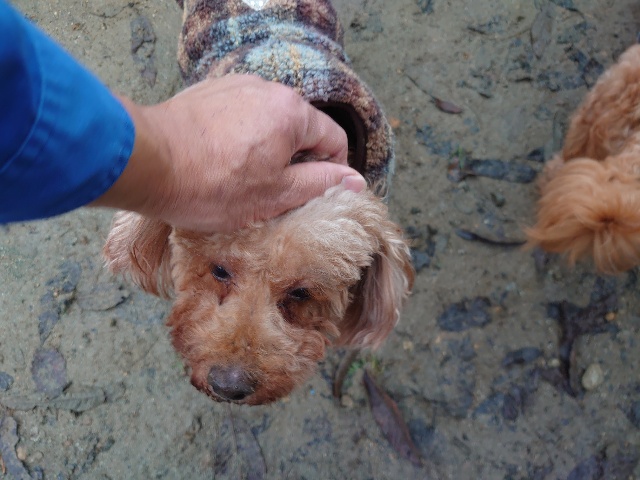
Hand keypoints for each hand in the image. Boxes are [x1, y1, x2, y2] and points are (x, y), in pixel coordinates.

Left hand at [91, 74, 365, 231]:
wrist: (147, 162)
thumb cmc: (211, 185)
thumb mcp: (275, 195)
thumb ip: (320, 183)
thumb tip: (354, 180)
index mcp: (292, 112)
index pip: (334, 138)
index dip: (332, 170)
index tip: (314, 192)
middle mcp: (267, 89)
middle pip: (300, 128)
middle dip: (295, 161)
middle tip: (274, 193)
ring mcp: (235, 86)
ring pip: (269, 122)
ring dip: (267, 149)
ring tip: (242, 179)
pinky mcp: (210, 92)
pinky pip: (241, 115)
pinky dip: (242, 137)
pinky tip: (221, 161)